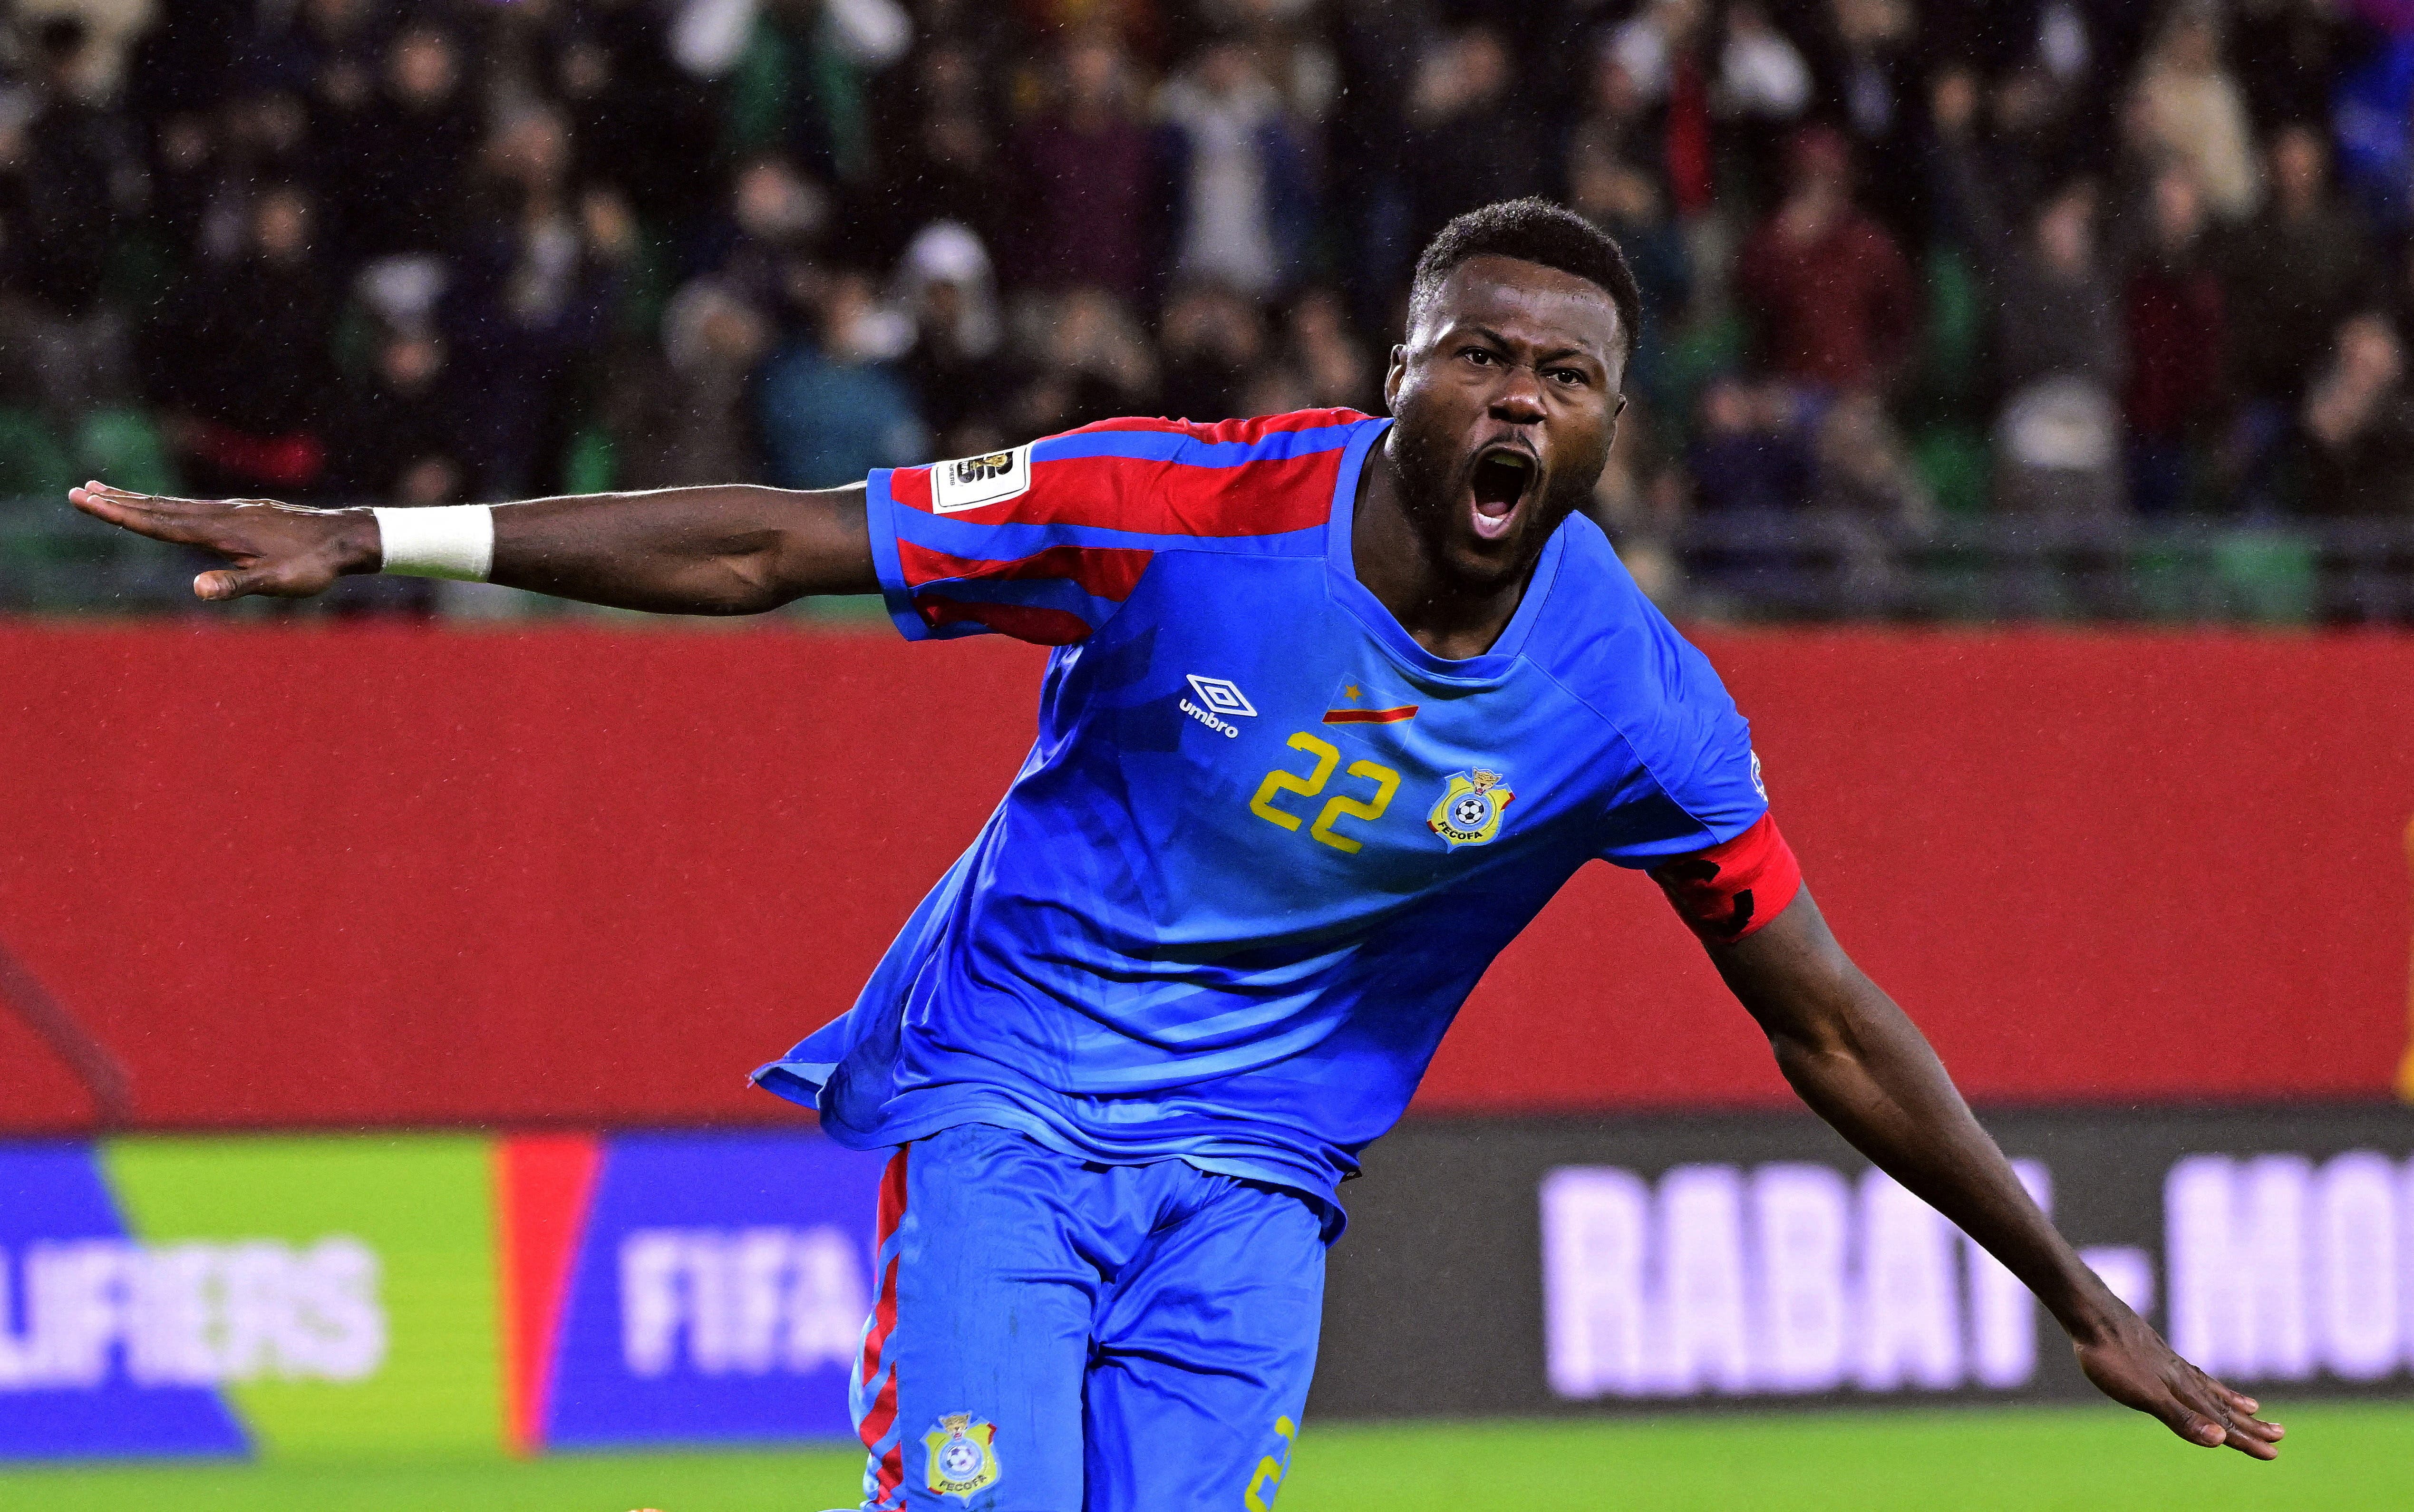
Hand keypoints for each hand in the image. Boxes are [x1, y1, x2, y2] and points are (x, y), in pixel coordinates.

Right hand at [67, 481, 380, 600]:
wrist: (346, 538)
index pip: (158, 522)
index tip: (84, 501)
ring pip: (175, 504)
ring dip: (137, 499)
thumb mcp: (278, 582)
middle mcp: (220, 514)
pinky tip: (165, 508)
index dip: (119, 514)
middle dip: (116, 501)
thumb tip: (197, 590)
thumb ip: (238, 584)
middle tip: (76, 491)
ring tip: (105, 490)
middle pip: (157, 508)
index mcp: (219, 531)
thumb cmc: (313, 566)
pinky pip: (195, 506)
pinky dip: (169, 504)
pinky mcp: (244, 511)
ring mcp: (232, 510)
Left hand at [2074, 1304, 2283, 1459]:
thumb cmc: (2114, 1358)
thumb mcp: (2145, 1395)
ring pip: (2209, 1390)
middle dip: (2251, 1425)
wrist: (2092, 1315)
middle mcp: (2183, 1379)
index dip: (2247, 1441)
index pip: (2223, 1423)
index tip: (2274, 1453)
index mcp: (2184, 1392)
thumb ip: (2181, 1418)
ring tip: (2254, 1409)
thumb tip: (2221, 1440)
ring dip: (2232, 1404)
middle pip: (2223, 1408)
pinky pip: (2190, 1374)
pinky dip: (2205, 1383)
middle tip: (2280, 1434)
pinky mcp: (2155, 1354)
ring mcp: (2170, 1365)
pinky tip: (2199, 1380)